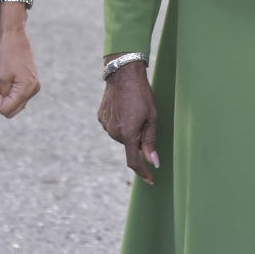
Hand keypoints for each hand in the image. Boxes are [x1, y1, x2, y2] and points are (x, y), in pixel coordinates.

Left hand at [0, 23, 39, 117]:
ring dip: (6, 94)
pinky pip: (19, 94)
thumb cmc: (6, 53)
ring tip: (3, 78)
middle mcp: (34, 89)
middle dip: (1, 99)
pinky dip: (10, 90)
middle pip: (13, 109)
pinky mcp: (31, 80)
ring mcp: (34, 84)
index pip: (6, 109)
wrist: (14, 35)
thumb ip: (3, 95)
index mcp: (27, 88)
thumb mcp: (1, 77)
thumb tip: (5, 108)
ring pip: (16, 103)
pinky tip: (8, 77)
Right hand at [97, 61, 158, 184]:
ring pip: (121, 136)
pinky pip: (113, 126)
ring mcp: (106, 125)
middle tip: (145, 120)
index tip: (150, 179)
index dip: (143, 172)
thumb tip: (153, 162)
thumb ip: (150, 141)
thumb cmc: (142, 94)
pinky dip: (121, 122)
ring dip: (129, 130)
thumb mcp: (152, 117)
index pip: (134, 161)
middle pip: (129, 145)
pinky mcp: (101, 118)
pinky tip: (125, 108)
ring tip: (134, 109)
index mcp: (128, 134)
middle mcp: (114, 133)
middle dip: (138, 139)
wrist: (123, 74)